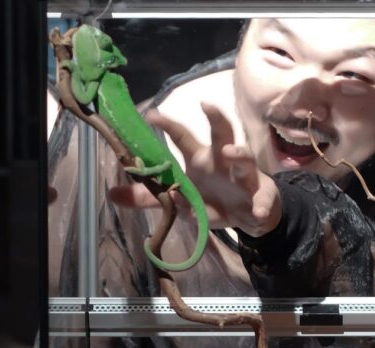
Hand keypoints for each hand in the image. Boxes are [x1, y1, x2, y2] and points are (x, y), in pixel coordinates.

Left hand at [108, 103, 281, 237]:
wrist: (249, 216)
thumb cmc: (214, 199)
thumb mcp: (180, 200)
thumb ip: (149, 196)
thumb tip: (112, 193)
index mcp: (200, 160)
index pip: (183, 137)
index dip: (169, 125)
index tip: (152, 114)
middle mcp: (222, 162)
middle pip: (221, 134)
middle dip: (215, 119)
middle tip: (206, 104)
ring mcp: (244, 177)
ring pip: (244, 160)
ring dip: (239, 154)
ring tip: (230, 152)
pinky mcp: (261, 196)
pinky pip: (262, 200)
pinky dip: (261, 205)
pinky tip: (257, 211)